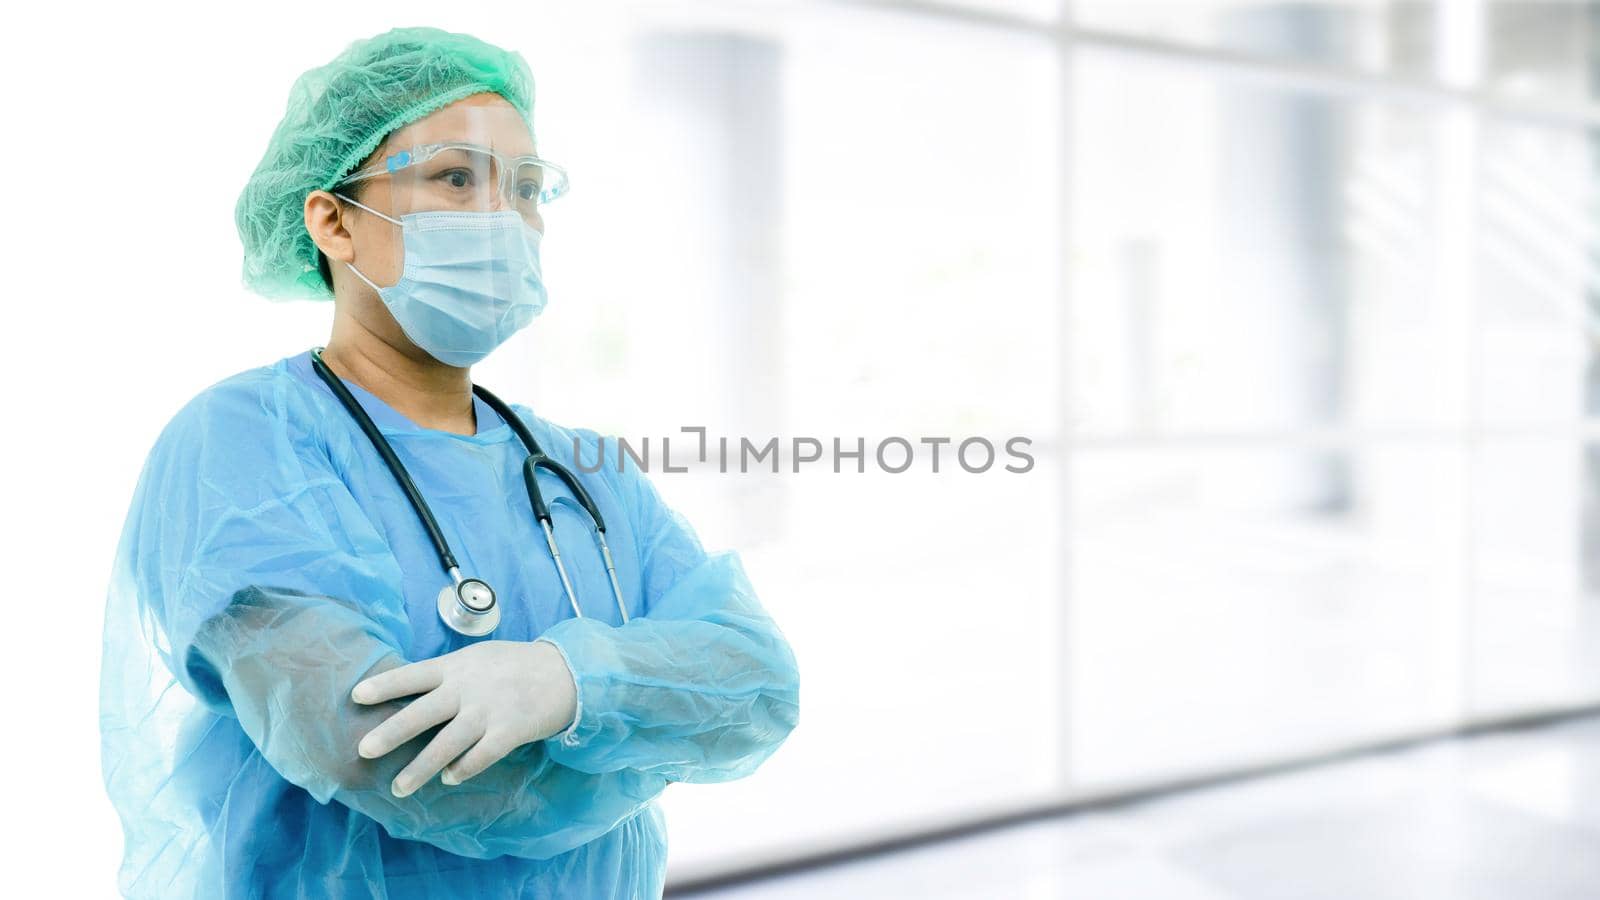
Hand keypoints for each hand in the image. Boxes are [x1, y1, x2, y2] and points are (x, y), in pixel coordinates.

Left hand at [351, 639, 577, 796]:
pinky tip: (449, 779)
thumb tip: (412, 690)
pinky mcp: (509, 732)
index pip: (414, 674)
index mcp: (457, 666)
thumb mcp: (478, 658)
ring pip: (447, 744)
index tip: (356, 696)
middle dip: (391, 732)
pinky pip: (480, 756)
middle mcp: (468, 688)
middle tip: (363, 750)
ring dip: (421, 768)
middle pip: (422, 712)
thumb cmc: (516, 665)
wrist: (566, 672)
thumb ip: (449, 674)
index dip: (385, 685)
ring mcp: (489, 711)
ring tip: (399, 787)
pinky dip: (463, 769)